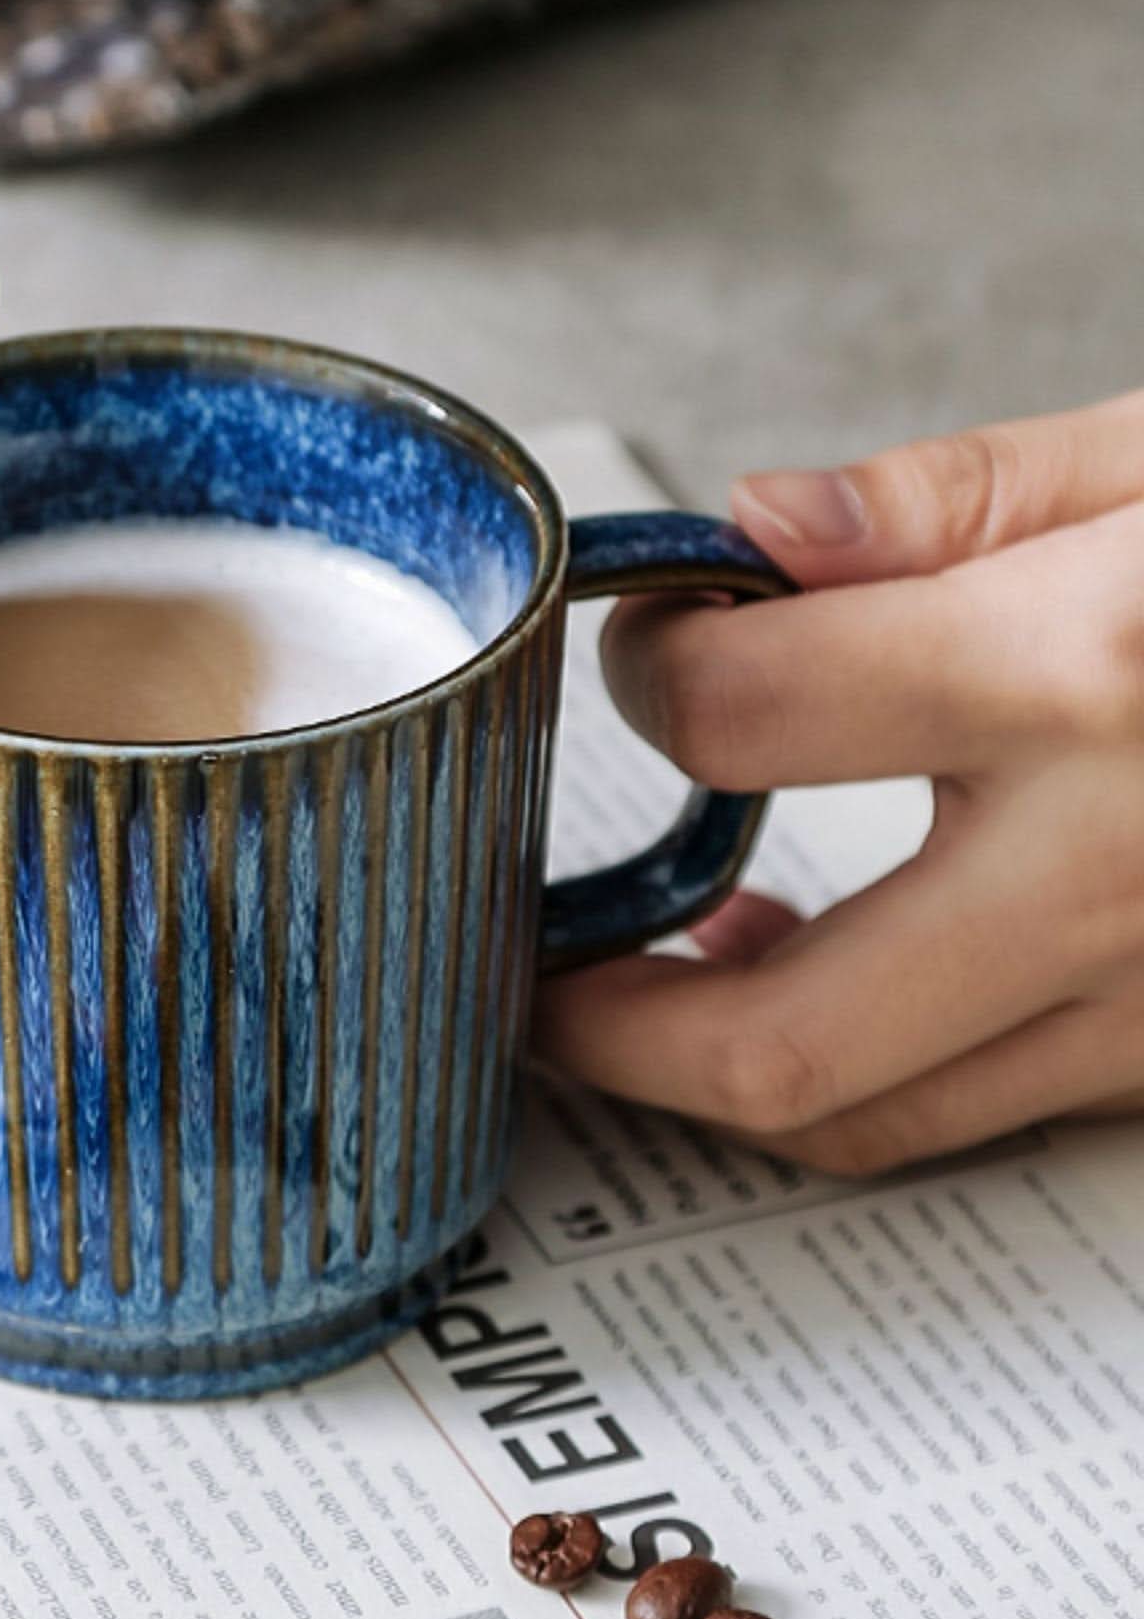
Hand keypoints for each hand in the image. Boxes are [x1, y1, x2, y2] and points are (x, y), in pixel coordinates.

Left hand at [537, 392, 1143, 1171]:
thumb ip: (944, 502)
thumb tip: (748, 535)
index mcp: (1087, 672)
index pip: (738, 720)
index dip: (648, 680)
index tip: (647, 649)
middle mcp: (1123, 872)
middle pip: (783, 1043)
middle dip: (611, 1029)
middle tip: (532, 971)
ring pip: (889, 1116)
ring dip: (737, 1072)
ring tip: (668, 976)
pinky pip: (1003, 1102)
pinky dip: (886, 1068)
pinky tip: (846, 968)